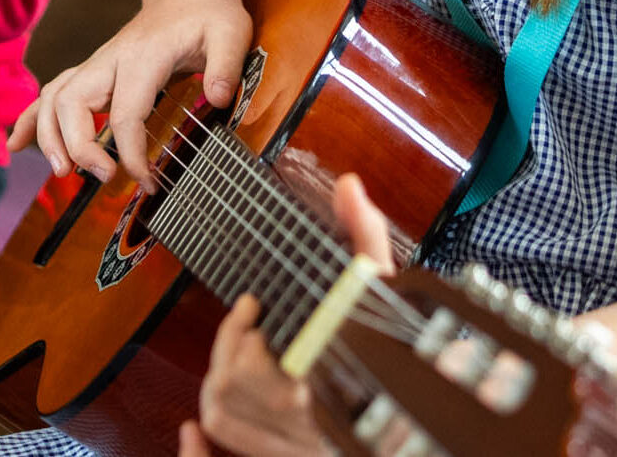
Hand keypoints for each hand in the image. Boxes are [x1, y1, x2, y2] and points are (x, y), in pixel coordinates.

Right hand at [8, 0, 253, 186]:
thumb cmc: (209, 12)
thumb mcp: (231, 32)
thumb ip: (226, 64)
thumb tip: (216, 99)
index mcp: (143, 55)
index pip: (125, 112)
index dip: (132, 154)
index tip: (148, 181)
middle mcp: (111, 58)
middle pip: (72, 102)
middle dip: (77, 145)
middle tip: (104, 178)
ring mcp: (97, 63)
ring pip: (54, 96)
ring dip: (48, 136)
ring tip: (62, 172)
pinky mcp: (93, 71)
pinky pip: (52, 92)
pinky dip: (31, 118)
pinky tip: (16, 144)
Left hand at [183, 174, 391, 456]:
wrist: (425, 419)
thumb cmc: (402, 352)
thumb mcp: (384, 291)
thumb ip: (365, 236)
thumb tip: (348, 186)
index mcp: (325, 379)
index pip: (250, 363)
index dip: (238, 330)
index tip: (252, 303)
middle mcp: (307, 424)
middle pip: (230, 385)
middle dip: (229, 343)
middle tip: (247, 319)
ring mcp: (294, 446)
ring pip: (223, 413)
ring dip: (217, 375)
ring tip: (237, 347)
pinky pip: (230, 448)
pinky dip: (200, 445)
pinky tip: (191, 431)